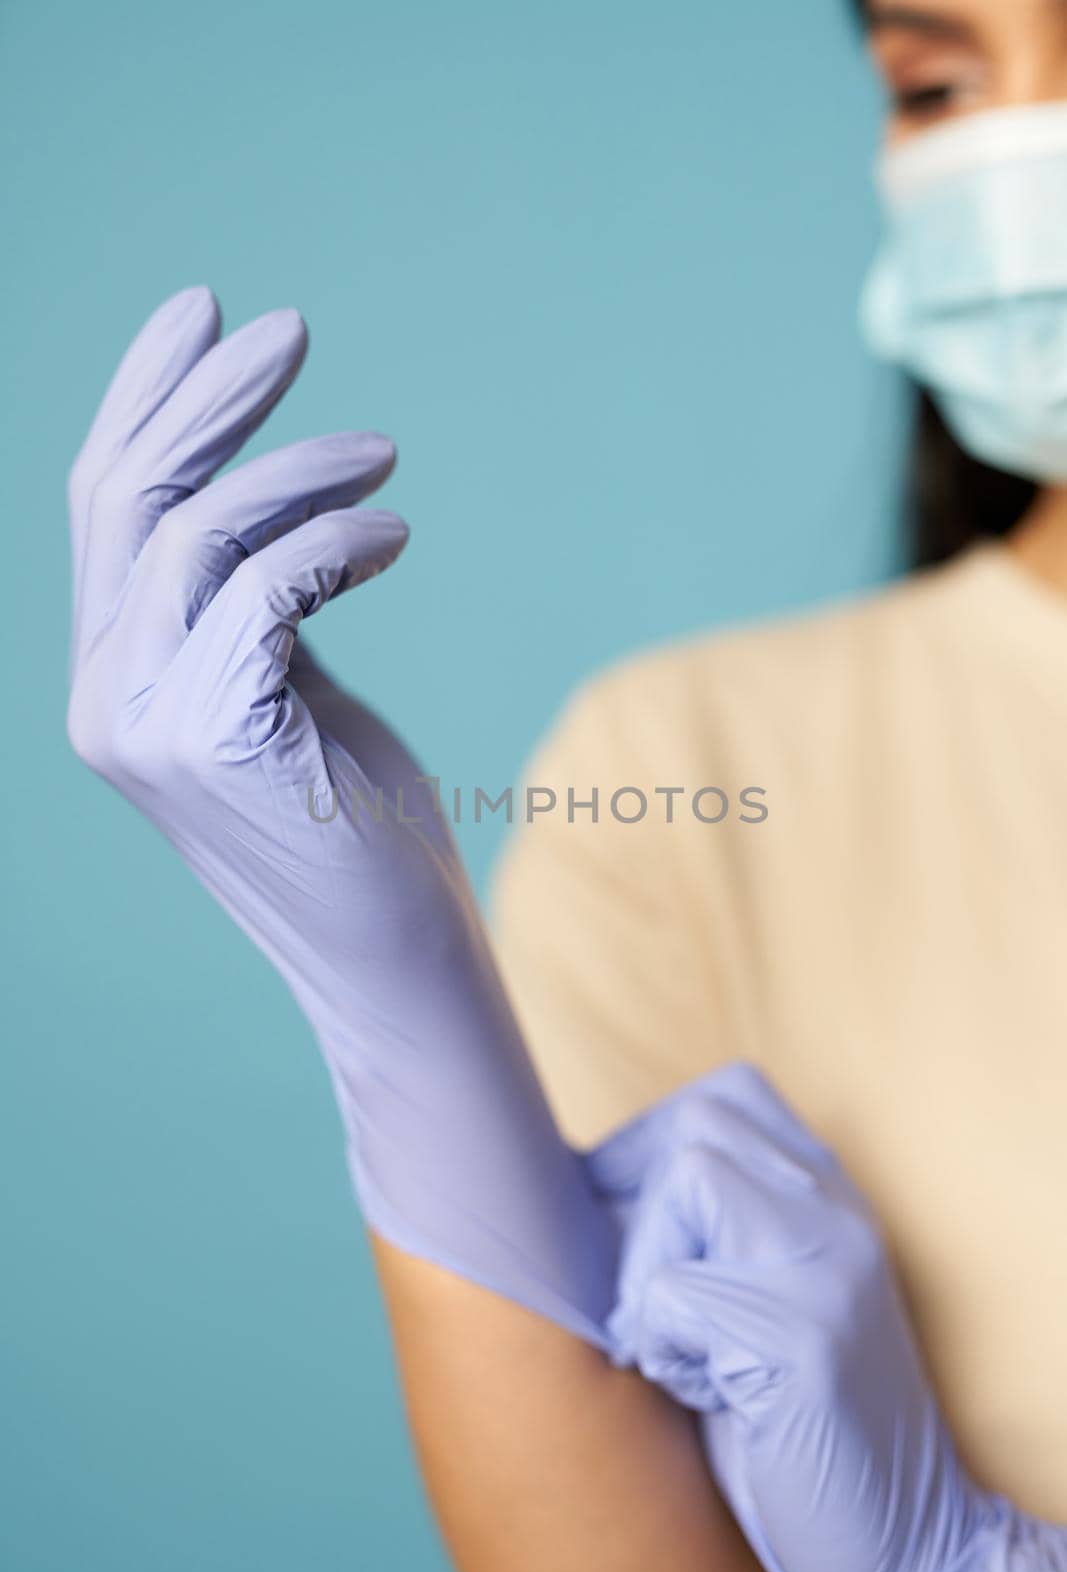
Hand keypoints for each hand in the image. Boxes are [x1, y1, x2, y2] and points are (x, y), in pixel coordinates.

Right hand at [67, 287, 617, 1343]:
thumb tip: (272, 495)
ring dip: (294, 468)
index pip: (105, 509)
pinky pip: (262, 590)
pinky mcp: (211, 742)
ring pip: (192, 536)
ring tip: (385, 454)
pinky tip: (395, 536)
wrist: (394, 957)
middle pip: (129, 501)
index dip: (146, 399)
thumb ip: (250, 606)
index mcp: (114, 678)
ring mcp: (144, 725)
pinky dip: (332, 542)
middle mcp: (105, 698)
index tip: (203, 313)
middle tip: (292, 327)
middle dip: (208, 399)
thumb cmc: (358, 828)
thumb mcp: (289, 691)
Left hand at [588, 1062, 1022, 1571]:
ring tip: (685, 1354)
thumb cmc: (799, 1423)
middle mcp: (839, 1216)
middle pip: (696, 1128)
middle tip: (650, 1303)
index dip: (654, 1145)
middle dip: (643, 1209)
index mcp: (831, 1200)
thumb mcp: (765, 1297)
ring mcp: (829, 1269)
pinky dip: (662, 1351)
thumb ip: (715, 1228)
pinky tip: (711, 1397)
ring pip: (686, 1185)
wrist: (907, 1542)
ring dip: (649, 1278)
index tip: (628, 1224)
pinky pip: (672, 1297)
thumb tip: (581, 1173)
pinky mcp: (804, 1337)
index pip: (730, 1096)